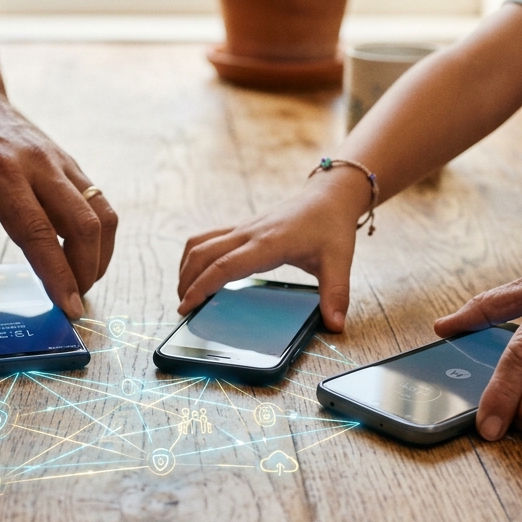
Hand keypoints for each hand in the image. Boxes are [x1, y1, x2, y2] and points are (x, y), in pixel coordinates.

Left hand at [0, 89, 116, 319]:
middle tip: (73, 303)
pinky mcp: (69, 163)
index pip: (38, 232)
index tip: (69, 308)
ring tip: (81, 283)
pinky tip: (81, 256)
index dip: (58, 274)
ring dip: (99, 255)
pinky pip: (99, 202)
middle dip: (86, 271)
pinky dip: (98, 235)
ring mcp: (59, 161)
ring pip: (102, 213)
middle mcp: (37, 164)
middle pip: (83, 224)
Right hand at [177, 169, 369, 331]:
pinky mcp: (241, 228)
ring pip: (199, 243)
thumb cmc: (331, 227)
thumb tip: (335, 325)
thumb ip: (335, 294)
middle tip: (182, 308)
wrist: (328, 196)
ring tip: (185, 292)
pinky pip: (207, 238)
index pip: (224, 266)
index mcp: (267, 243)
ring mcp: (242, 228)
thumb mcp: (339, 262)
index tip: (187, 307)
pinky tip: (199, 272)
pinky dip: (195, 256)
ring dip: (186, 266)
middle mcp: (248, 233)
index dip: (201, 287)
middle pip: (201, 254)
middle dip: (185, 281)